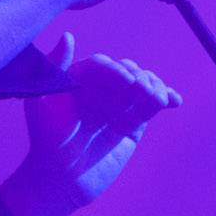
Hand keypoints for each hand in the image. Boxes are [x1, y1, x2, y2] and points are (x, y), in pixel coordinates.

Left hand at [0, 33, 183, 215]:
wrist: (61, 180)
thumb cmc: (46, 140)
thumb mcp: (41, 102)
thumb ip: (53, 68)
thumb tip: (68, 36)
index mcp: (78, 79)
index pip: (102, 66)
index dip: (115, 71)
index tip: (126, 81)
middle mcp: (100, 89)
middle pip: (127, 72)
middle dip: (137, 77)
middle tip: (140, 91)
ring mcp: (118, 105)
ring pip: (143, 85)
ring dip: (154, 86)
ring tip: (155, 99)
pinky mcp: (132, 124)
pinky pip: (152, 106)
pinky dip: (166, 99)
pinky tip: (174, 101)